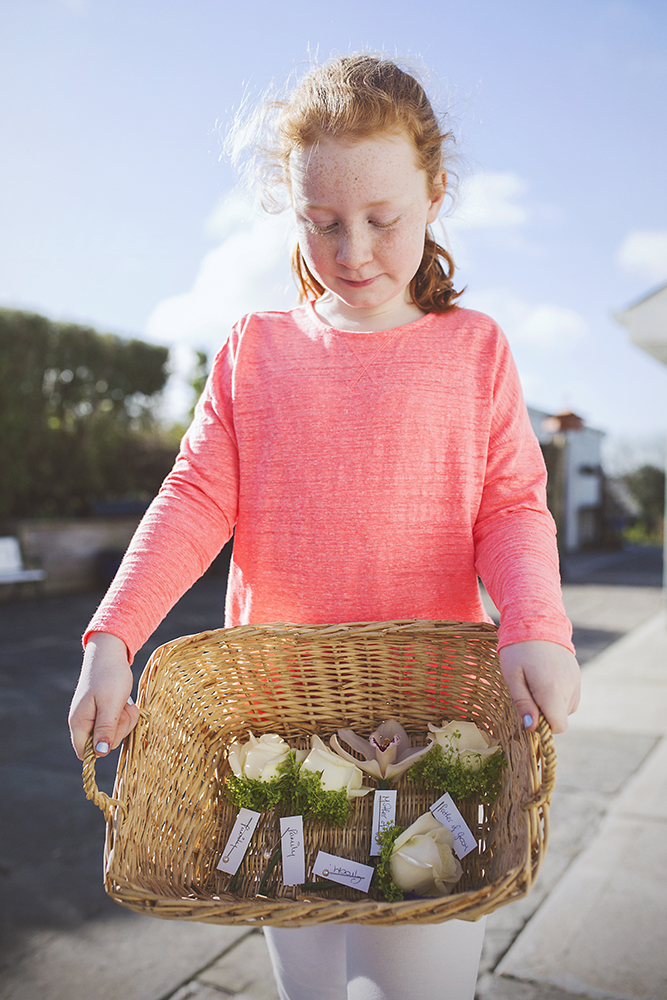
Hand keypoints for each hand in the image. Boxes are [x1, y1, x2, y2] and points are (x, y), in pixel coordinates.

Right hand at [68, 632, 140, 759]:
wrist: (111, 652)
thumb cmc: (110, 676)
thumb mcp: (110, 704)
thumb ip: (105, 729)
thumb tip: (100, 754)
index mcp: (79, 723)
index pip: (86, 753)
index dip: (102, 749)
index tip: (115, 731)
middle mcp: (83, 722)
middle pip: (103, 744)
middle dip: (119, 729)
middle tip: (124, 709)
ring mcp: (92, 716)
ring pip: (113, 733)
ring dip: (125, 720)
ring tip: (125, 703)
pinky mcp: (102, 711)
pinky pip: (116, 722)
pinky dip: (124, 714)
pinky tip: (125, 702)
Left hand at [498, 640, 579, 733]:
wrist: (536, 619)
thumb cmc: (518, 649)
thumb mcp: (512, 676)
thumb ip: (523, 703)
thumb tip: (532, 727)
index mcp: (552, 690)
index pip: (558, 726)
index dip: (543, 726)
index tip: (528, 712)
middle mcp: (569, 687)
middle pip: (561, 718)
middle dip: (544, 713)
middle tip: (527, 691)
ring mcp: (576, 681)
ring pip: (566, 709)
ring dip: (551, 705)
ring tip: (535, 683)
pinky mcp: (577, 675)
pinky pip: (570, 697)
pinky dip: (558, 696)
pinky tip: (545, 679)